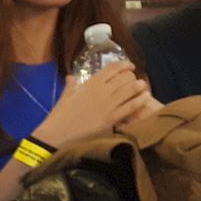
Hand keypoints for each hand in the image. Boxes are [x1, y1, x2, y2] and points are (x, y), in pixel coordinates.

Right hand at [33, 61, 155, 147]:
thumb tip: (72, 77)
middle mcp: (101, 91)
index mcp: (89, 84)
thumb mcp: (64, 98)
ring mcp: (107, 105)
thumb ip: (71, 86)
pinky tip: (145, 98)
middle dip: (132, 77)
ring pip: (131, 89)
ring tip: (141, 88)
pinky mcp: (111, 118)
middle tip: (133, 81)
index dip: (124, 65)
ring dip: (139, 86)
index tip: (130, 67)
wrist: (55, 136)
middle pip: (125, 77)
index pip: (112, 68)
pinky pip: (131, 106)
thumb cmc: (58, 117)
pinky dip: (140, 100)